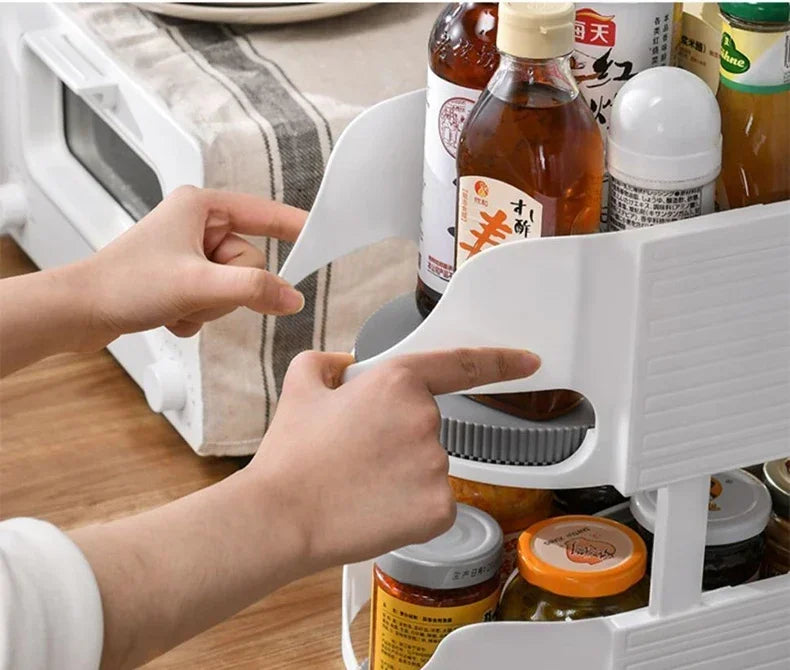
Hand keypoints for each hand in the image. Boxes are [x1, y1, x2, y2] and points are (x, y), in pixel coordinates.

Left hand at [80, 186, 305, 348]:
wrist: (79, 311)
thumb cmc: (123, 284)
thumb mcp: (198, 285)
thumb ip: (253, 289)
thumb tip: (291, 298)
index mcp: (201, 206)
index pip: (265, 214)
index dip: (295, 226)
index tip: (324, 232)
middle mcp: (197, 224)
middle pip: (250, 261)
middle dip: (228, 288)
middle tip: (197, 293)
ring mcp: (190, 252)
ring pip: (235, 285)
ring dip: (211, 305)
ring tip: (177, 304)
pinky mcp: (182, 276)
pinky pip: (216, 299)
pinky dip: (198, 313)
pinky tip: (169, 313)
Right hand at [251, 347, 541, 568]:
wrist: (281, 517)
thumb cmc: (291, 456)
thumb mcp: (301, 387)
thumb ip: (327, 361)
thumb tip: (345, 363)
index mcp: (398, 382)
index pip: (462, 365)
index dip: (501, 362)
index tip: (528, 361)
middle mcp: (426, 419)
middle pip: (429, 425)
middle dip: (400, 438)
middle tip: (358, 455)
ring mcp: (437, 466)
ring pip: (431, 466)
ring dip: (404, 474)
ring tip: (359, 484)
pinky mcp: (439, 509)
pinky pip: (435, 503)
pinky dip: (411, 507)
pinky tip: (375, 508)